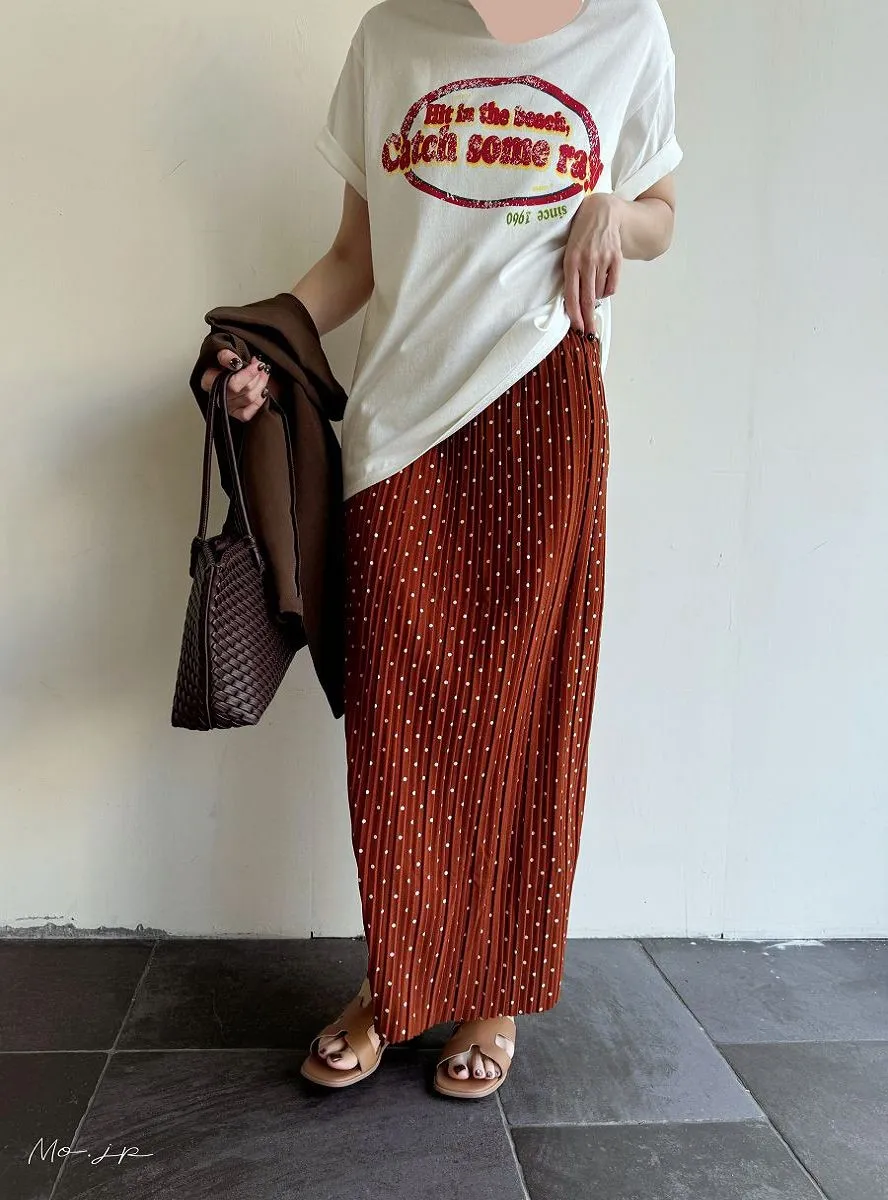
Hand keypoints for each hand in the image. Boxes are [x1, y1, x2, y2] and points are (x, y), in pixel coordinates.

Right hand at [199, 349, 277, 421]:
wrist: (219, 368)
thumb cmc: (219, 361)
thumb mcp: (219, 352)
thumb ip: (226, 355)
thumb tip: (236, 361)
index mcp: (209, 382)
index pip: (233, 383)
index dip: (248, 374)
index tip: (256, 363)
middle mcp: (217, 397)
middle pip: (244, 391)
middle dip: (257, 377)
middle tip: (261, 366)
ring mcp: (227, 406)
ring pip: (250, 399)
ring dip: (261, 385)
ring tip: (263, 373)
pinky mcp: (235, 413)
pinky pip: (250, 412)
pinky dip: (259, 400)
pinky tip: (262, 390)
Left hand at [563, 193, 626, 334]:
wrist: (602, 211)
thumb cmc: (581, 233)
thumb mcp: (569, 250)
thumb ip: (570, 273)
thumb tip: (571, 301)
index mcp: (571, 260)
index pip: (572, 295)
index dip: (574, 314)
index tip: (577, 328)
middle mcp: (587, 261)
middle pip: (587, 299)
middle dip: (587, 319)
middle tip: (589, 332)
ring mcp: (603, 259)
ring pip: (600, 292)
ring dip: (596, 298)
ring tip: (593, 290)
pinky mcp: (616, 258)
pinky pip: (612, 285)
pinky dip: (608, 290)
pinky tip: (603, 286)